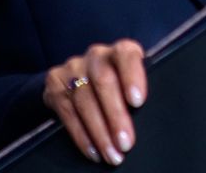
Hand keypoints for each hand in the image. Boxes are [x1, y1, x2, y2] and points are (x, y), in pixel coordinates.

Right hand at [43, 39, 147, 165]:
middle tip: (125, 143)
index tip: (137, 101)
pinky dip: (81, 135)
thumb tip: (150, 120)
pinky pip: (68, 112)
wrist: (80, 79)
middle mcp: (96, 55)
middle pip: (104, 81)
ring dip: (99, 132)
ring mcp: (73, 68)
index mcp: (120, 52)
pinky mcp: (55, 83)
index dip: (132, 76)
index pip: (126, 54)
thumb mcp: (131, 84)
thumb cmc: (118, 87)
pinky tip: (93, 150)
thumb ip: (137, 94)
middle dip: (115, 115)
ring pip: (85, 99)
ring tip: (112, 153)